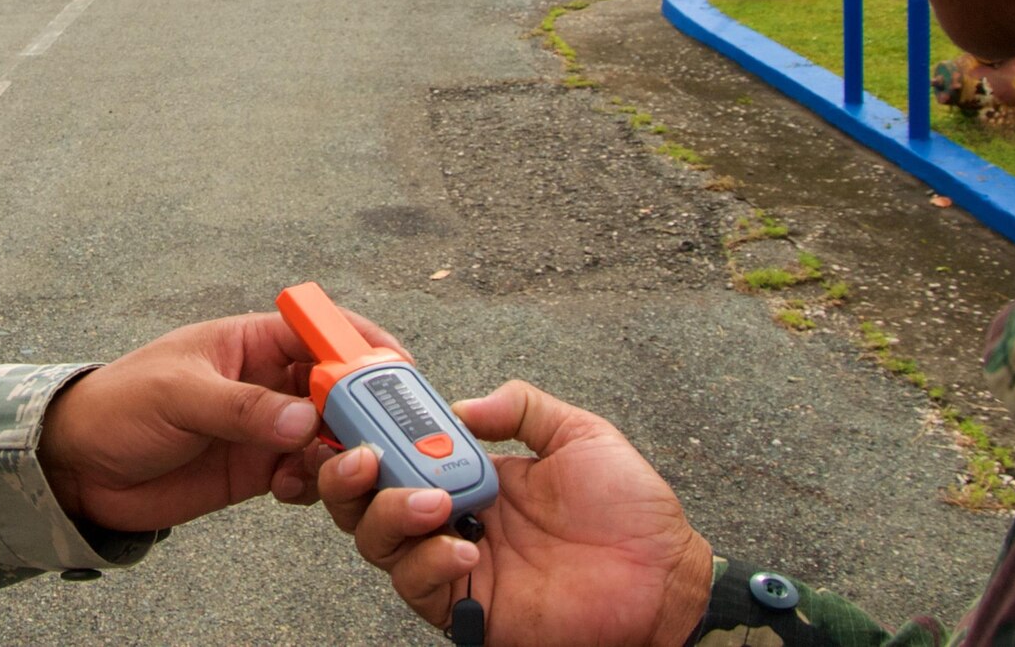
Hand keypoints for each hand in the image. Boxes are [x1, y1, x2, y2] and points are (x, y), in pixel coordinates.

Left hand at [38, 311, 398, 532]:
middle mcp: (267, 380)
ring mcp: (265, 427)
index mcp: (250, 340)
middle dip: (364, 407)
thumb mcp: (178, 396)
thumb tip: (305, 418)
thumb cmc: (119, 406)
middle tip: (386, 434)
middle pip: (336, 386)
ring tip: (339, 469)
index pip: (320, 330)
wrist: (79, 466)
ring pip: (329, 434)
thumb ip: (241, 408)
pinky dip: (314, 483)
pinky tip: (293, 490)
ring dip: (343, 452)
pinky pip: (307, 475)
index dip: (361, 345)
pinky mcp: (257, 469)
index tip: (397, 368)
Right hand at [319, 381, 712, 646]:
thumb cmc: (633, 512)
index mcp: (473, 474)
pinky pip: (418, 587)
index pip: (399, 450)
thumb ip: (522, 407)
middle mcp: (453, 516)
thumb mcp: (580, 435)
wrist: (666, 580)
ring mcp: (456, 563)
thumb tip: (462, 406)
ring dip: (390, 515)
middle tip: (367, 459)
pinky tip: (467, 549)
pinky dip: (430, 563)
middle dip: (349, 476)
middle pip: (365, 499)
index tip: (358, 411)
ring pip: (377, 543)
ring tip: (435, 502)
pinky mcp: (468, 608)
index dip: (370, 432)